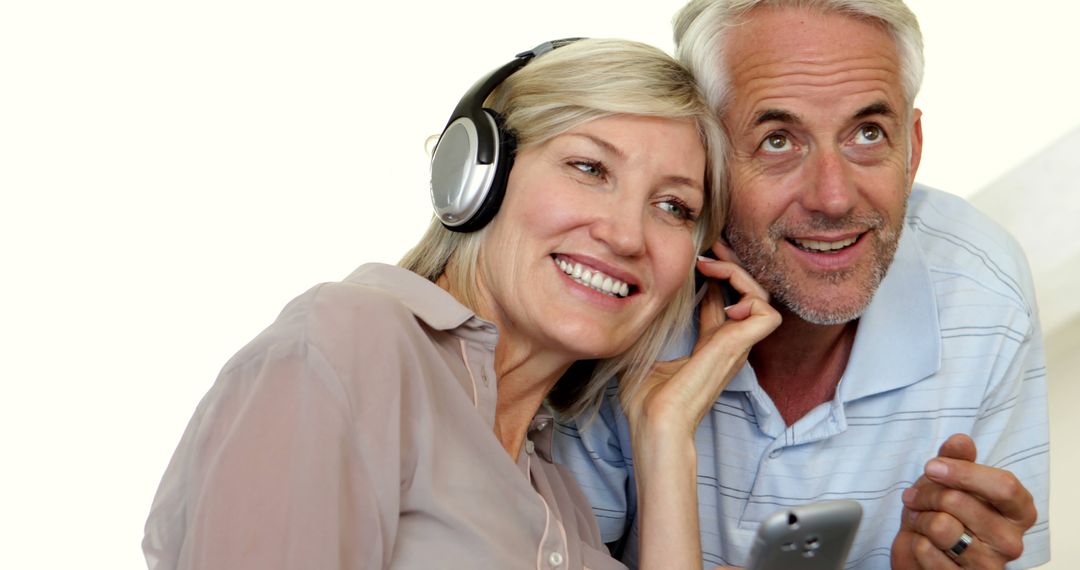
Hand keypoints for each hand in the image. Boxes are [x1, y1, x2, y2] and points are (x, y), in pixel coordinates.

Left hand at [627, 242, 778, 569]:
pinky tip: (724, 299)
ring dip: (741, 275)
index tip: (696, 257)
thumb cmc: (647, 401)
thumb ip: (651, 331)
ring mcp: (735, 346)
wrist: (654, 423)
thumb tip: (635, 310)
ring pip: (762, 297)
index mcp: (709, 345)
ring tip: (712, 267)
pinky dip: (752, 298)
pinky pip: (767, 314)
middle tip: (708, 250)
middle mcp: (728, 343)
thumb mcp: (646, 353)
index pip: (723, 300)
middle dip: (732, 265)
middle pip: (748, 292)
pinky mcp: (737, 348)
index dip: (715, 275)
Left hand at [891, 434, 1035, 568]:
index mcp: (1019, 512)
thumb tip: (960, 440)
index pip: (1004, 486)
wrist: (925, 554)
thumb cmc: (944, 515)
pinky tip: (922, 543)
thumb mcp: (950, 481)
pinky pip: (926, 550)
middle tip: (915, 497)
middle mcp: (1011, 542)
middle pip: (959, 502)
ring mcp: (990, 565)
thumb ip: (958, 458)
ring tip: (919, 520)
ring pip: (940, 527)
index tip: (933, 466)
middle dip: (926, 494)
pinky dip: (914, 542)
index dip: (963, 472)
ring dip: (918, 518)